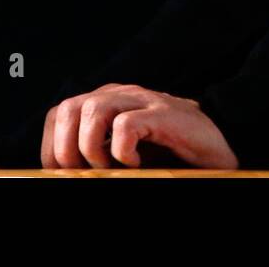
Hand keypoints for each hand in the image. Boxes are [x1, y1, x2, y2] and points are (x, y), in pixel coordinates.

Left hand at [40, 83, 238, 169]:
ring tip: (111, 167)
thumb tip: (62, 173)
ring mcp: (145, 100)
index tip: (65, 174)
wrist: (216, 153)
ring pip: (93, 109)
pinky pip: (126, 125)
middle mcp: (123, 94)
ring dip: (92, 148)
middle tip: (85, 172)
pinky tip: (135, 163)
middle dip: (66, 149)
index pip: (58, 114)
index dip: (53, 148)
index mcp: (108, 101)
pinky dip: (122, 150)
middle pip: (69, 107)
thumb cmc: (168, 156)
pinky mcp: (165, 114)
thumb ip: (96, 154)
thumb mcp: (122, 155)